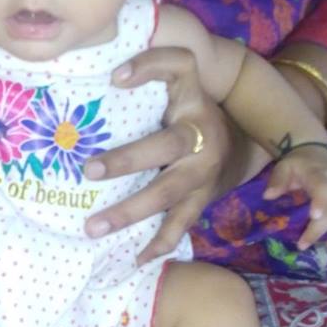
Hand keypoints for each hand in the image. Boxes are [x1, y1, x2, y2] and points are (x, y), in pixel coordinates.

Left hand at [83, 47, 230, 262]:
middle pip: (168, 145)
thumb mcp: (177, 90)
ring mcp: (203, 172)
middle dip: (128, 159)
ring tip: (92, 227)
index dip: (151, 67)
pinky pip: (179, 225)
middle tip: (88, 170)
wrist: (238, 150)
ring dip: (129, 211)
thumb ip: (148, 79)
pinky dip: (156, 244)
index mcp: (192, 100)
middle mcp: (202, 134)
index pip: (180, 68)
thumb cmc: (187, 116)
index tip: (115, 78)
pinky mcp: (201, 201)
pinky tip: (133, 259)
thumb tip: (98, 76)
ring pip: (167, 192)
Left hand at [264, 145, 326, 248]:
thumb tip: (268, 196)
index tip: (314, 217)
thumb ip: (277, 181)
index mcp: (320, 174)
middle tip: (304, 245)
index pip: (324, 188)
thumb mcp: (284, 167)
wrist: (315, 150)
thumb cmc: (298, 164)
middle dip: (324, 228)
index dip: (322, 202)